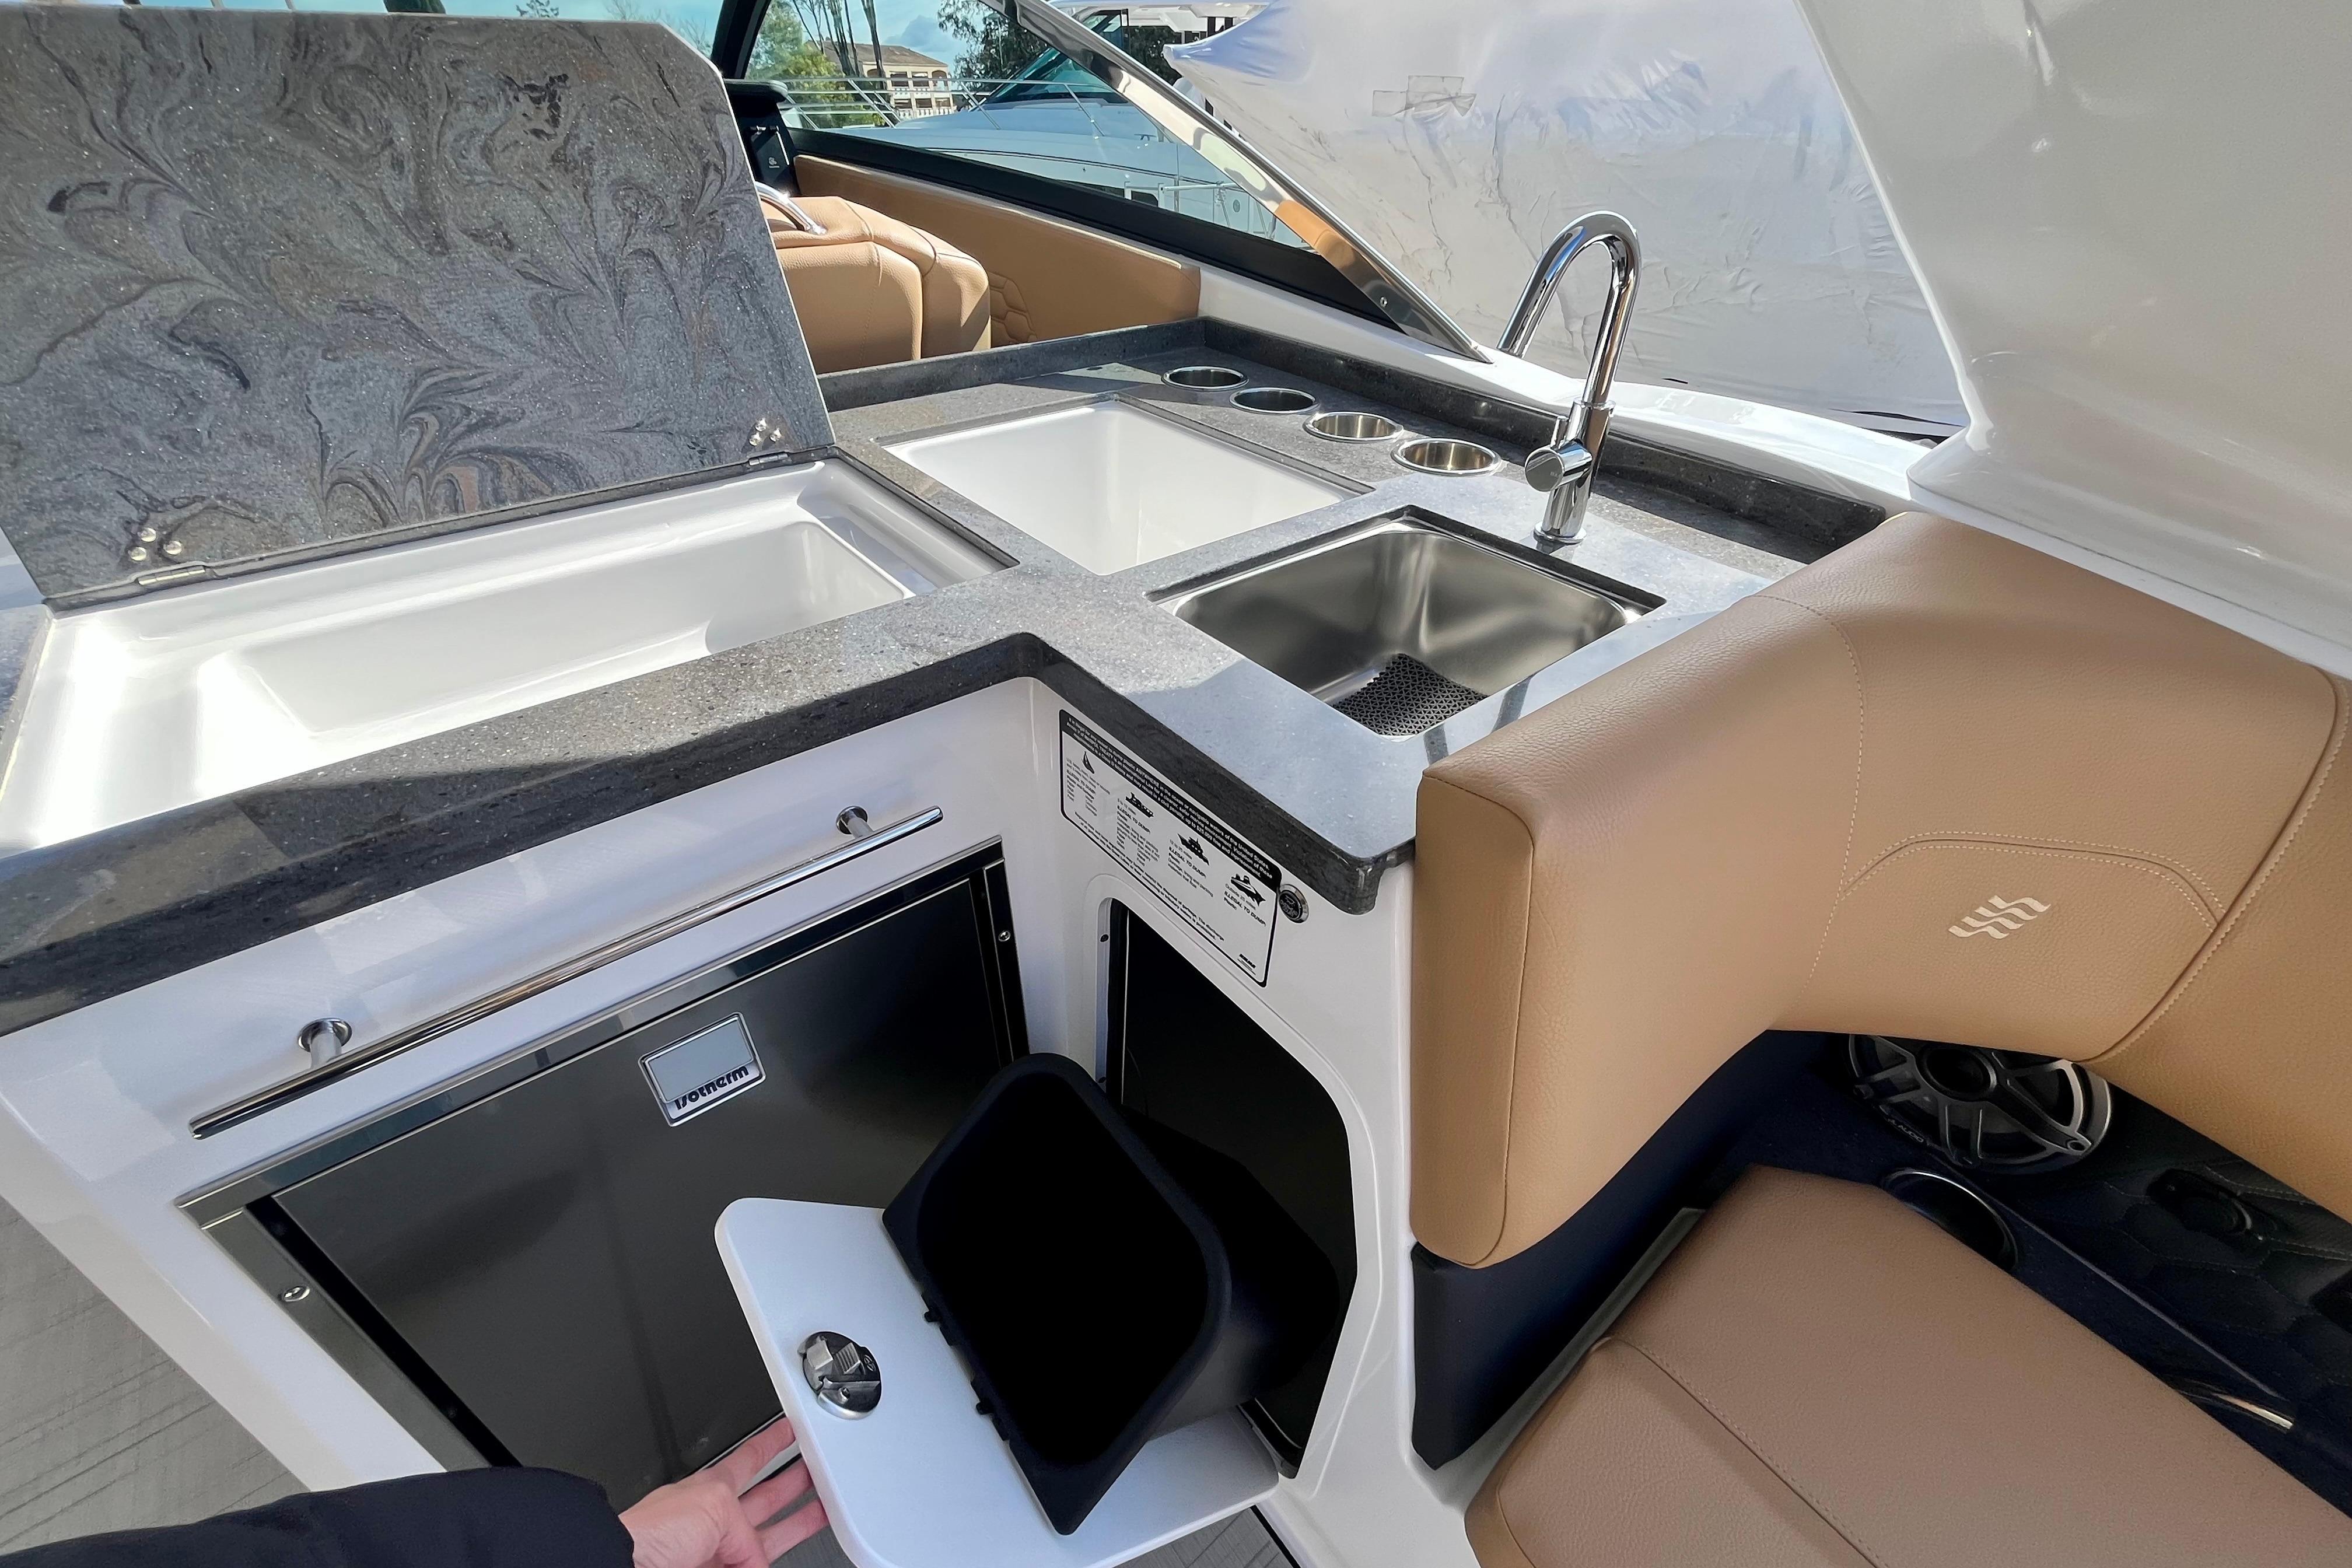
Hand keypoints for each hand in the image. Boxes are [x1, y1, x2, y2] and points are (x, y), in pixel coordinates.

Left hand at [619, 1417, 830, 1567]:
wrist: (628, 1567)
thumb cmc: (653, 1533)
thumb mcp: (714, 1508)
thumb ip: (747, 1531)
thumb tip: (757, 1560)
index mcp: (712, 1488)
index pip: (751, 1459)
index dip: (774, 1443)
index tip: (791, 1430)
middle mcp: (716, 1519)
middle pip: (768, 1498)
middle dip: (798, 1484)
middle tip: (823, 1475)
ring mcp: (717, 1551)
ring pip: (770, 1537)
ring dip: (800, 1522)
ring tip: (827, 1512)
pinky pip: (759, 1563)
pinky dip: (775, 1559)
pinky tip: (792, 1555)